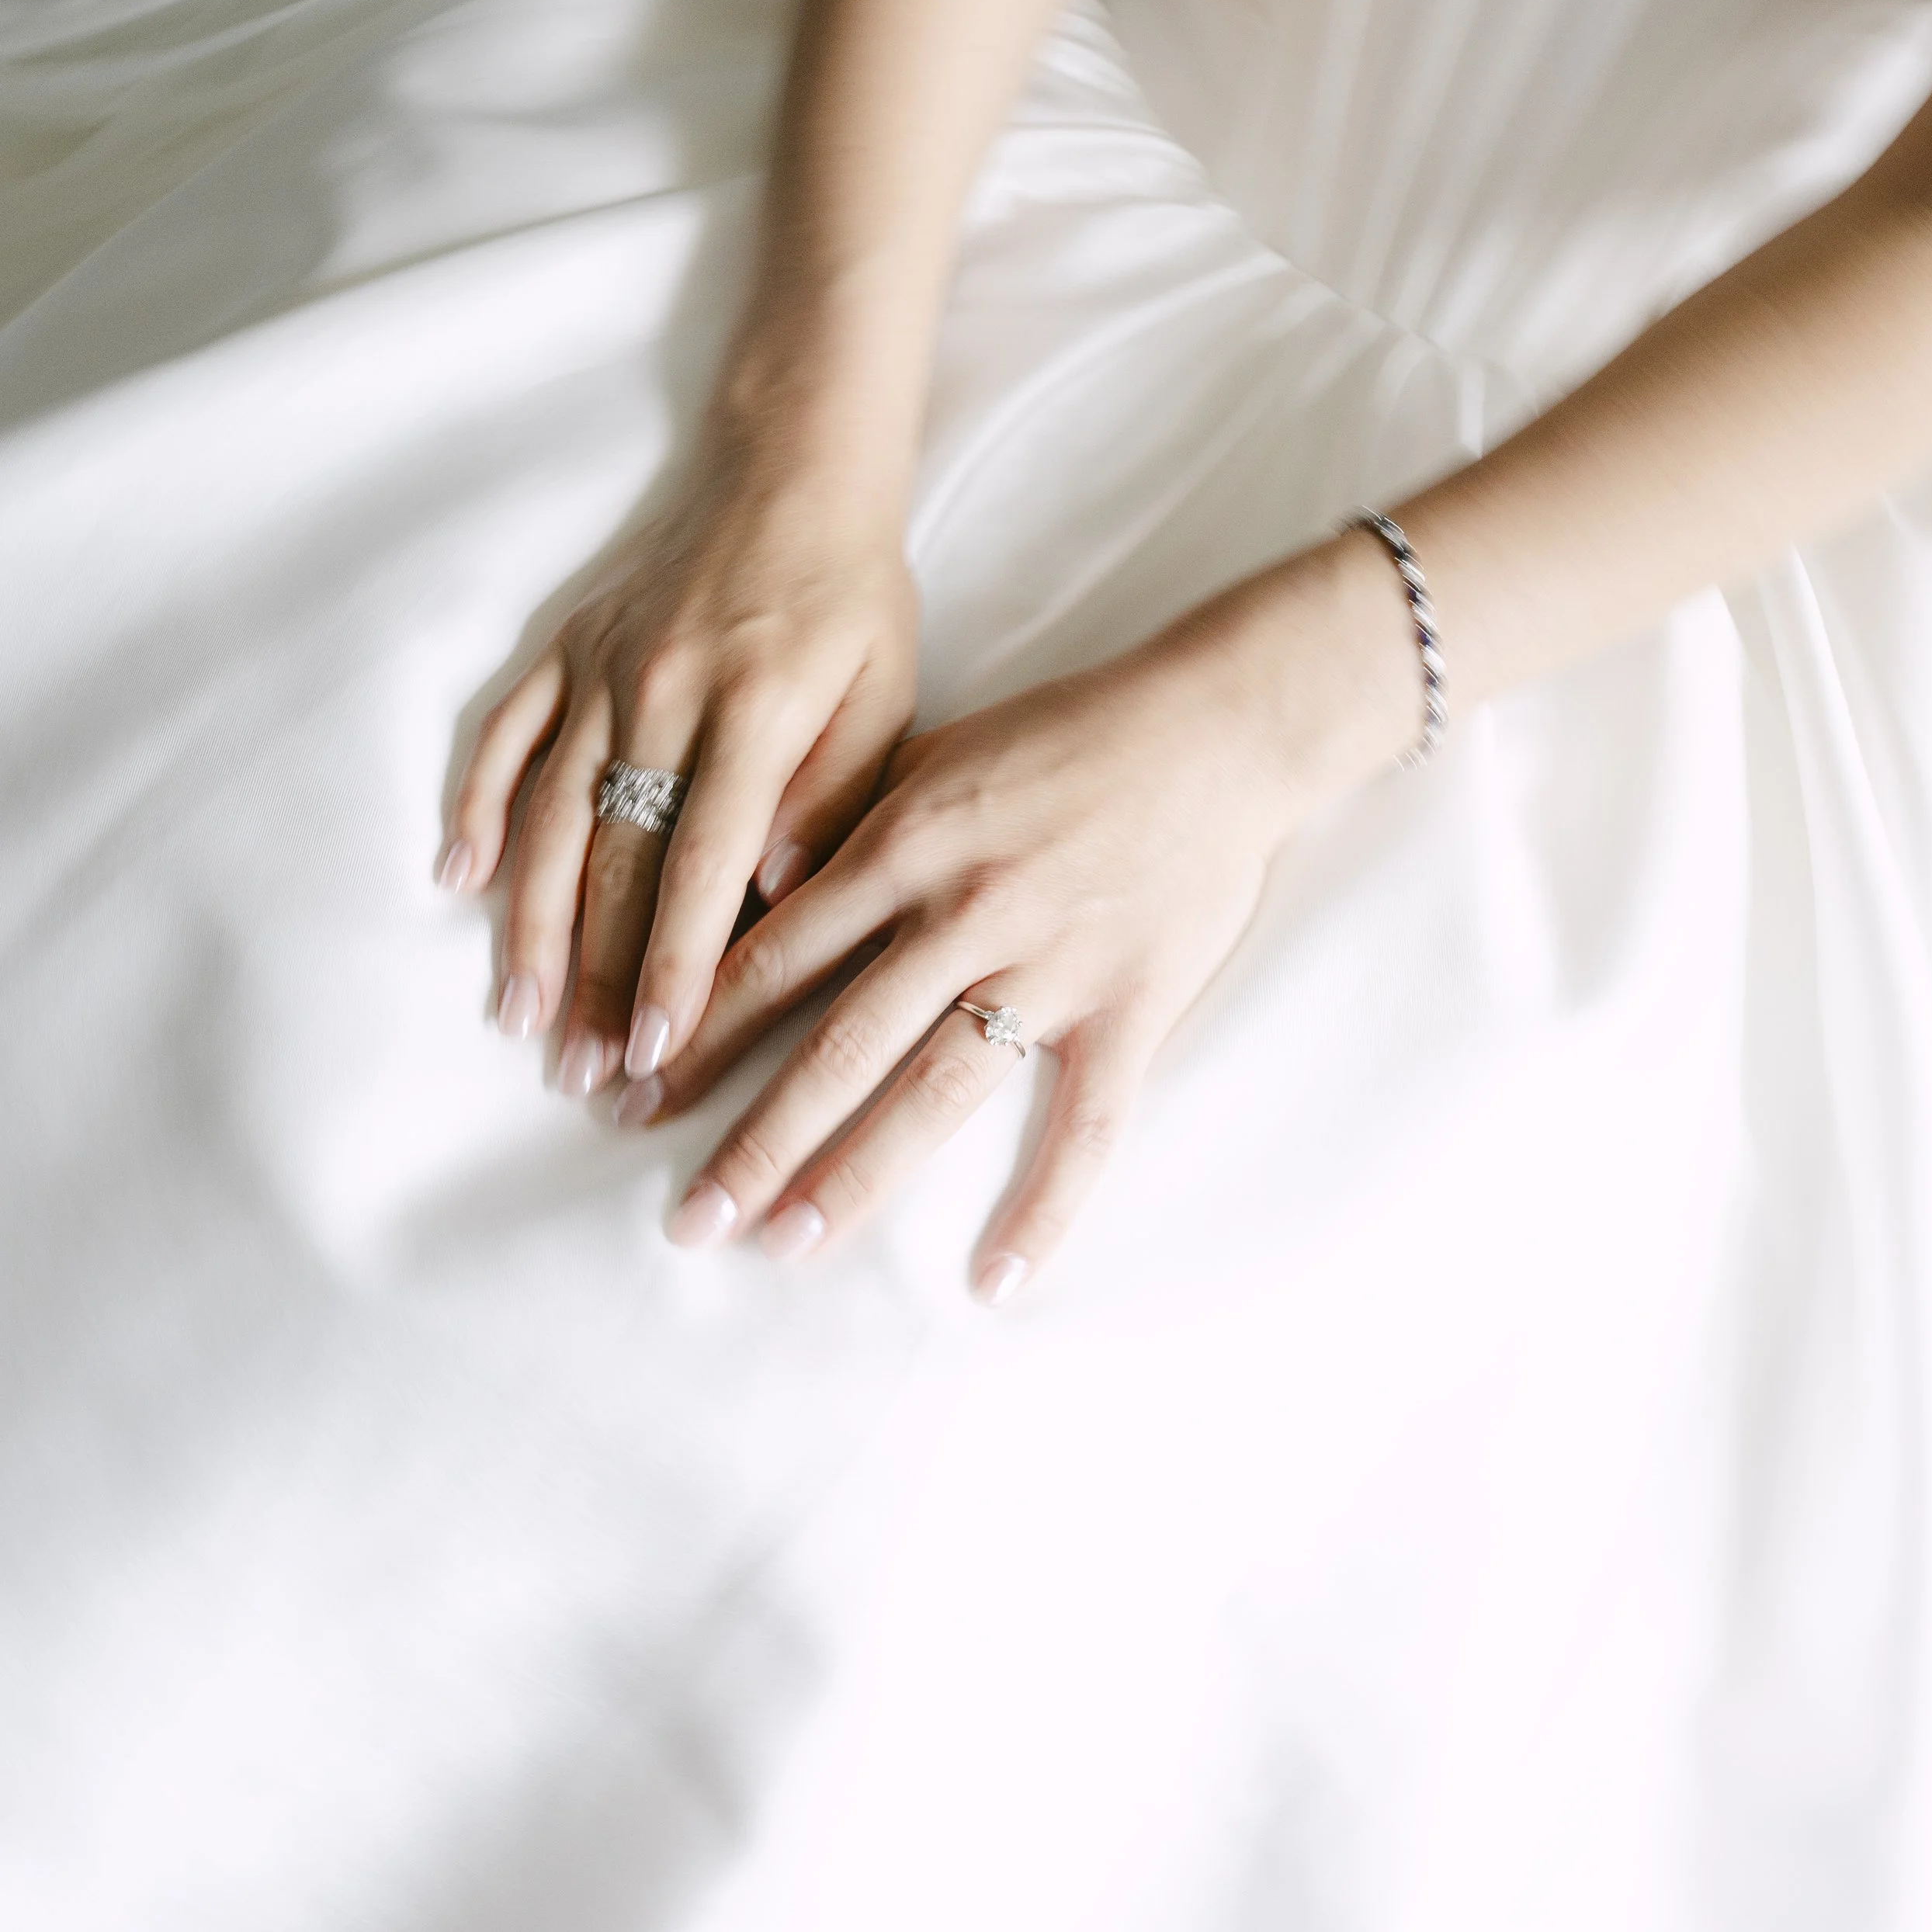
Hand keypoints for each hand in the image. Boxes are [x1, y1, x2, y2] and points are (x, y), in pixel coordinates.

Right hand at [444, 448, 918, 1101]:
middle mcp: (663, 690)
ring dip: (531, 924)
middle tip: (587, 1075)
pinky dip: (476, 808)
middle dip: (598, 978)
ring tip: (522, 1018)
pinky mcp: (566, 646)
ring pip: (548, 815)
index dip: (677, 967)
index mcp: (754, 707)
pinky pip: (505, 735)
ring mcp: (602, 667)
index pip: (705, 864)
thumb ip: (838, 790)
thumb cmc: (854, 598)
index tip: (658, 1051)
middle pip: (616, 860)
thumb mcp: (886, 689)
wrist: (793, 472)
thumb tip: (780, 893)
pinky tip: (459, 883)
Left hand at [643, 536, 1418, 1299]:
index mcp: (907, 839)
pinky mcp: (1133, 1006)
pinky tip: (996, 1280)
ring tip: (784, 1245)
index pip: (776, 954)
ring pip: (933, 1089)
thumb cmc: (1070, 731)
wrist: (1222, 725)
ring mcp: (1050, 965)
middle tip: (688, 1218)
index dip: (699, 1029)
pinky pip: (1086, 1126)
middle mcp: (965, 910)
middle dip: (754, 1136)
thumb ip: (850, 813)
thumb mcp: (939, 747)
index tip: (635, 1091)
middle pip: (838, 1043)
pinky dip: (1046, 1207)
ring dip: (853, 1175)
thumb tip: (755, 878)